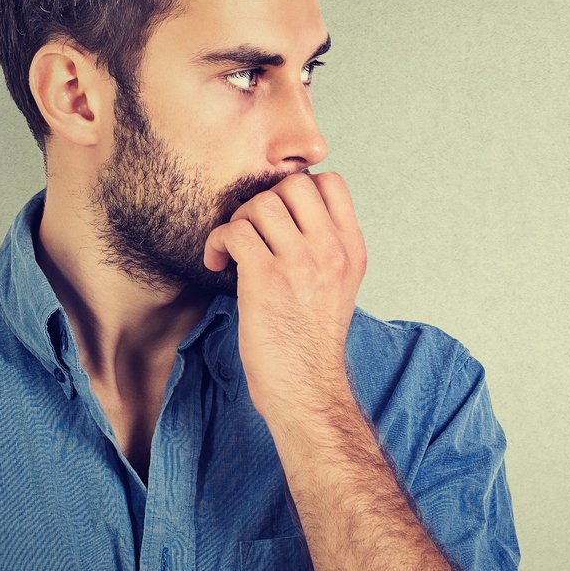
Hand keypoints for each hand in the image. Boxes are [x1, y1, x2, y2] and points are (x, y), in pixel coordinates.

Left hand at [202, 170, 366, 416]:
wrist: (306, 387)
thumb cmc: (311, 341)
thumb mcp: (339, 286)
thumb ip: (325, 247)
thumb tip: (290, 211)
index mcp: (351, 249)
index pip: (331, 183)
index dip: (298, 187)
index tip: (280, 216)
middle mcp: (330, 251)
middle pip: (293, 184)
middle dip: (264, 200)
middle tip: (253, 231)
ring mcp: (300, 263)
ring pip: (261, 203)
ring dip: (238, 220)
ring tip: (235, 249)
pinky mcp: (266, 279)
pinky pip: (234, 232)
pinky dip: (217, 242)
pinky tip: (218, 263)